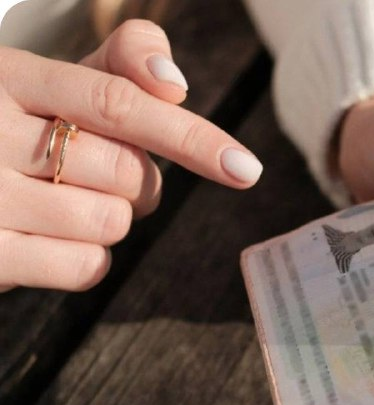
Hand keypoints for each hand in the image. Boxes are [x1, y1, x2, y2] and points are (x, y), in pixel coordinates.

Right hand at [0, 20, 262, 291]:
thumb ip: (122, 66)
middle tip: (105, 175)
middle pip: (127, 173)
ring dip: (112, 218)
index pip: (118, 103)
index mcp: (11, 77)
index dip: (190, 135)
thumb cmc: (16, 126)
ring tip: (70, 201)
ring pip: (110, 222)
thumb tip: (173, 83)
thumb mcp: (56, 82)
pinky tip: (54, 236)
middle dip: (139, 182)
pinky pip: (85, 266)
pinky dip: (88, 258)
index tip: (246, 168)